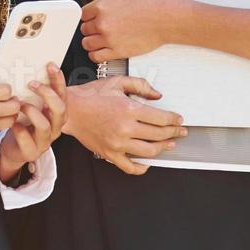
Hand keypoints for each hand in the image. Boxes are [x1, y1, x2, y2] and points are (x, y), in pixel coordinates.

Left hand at [0, 63, 67, 182]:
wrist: (14, 149)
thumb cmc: (24, 123)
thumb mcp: (32, 105)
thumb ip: (33, 92)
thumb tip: (27, 68)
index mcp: (56, 113)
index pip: (63, 94)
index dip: (58, 80)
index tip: (50, 65)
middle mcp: (54, 126)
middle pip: (60, 109)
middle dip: (46, 94)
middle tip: (31, 84)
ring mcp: (45, 141)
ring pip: (44, 125)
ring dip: (31, 112)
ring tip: (19, 105)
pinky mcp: (32, 152)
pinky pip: (27, 141)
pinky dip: (19, 130)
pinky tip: (13, 123)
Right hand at [63, 75, 187, 175]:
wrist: (70, 110)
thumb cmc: (90, 96)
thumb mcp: (117, 82)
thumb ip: (140, 86)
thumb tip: (157, 95)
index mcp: (128, 109)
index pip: (161, 118)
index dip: (173, 120)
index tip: (178, 120)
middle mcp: (125, 128)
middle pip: (159, 135)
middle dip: (173, 133)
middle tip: (179, 131)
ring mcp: (118, 143)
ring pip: (149, 151)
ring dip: (163, 148)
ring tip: (169, 144)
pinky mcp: (110, 153)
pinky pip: (131, 166)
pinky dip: (142, 167)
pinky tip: (148, 162)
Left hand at [81, 0, 193, 63]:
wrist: (168, 18)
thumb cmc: (152, 0)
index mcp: (102, 6)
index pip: (82, 14)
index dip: (89, 14)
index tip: (96, 16)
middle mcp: (103, 23)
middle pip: (84, 29)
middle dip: (91, 27)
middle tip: (101, 25)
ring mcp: (109, 39)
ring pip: (87, 44)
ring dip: (92, 41)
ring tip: (101, 37)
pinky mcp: (117, 52)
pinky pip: (96, 57)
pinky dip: (96, 54)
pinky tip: (103, 48)